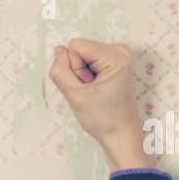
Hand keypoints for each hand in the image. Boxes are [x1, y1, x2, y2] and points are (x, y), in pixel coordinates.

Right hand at [49, 38, 150, 170]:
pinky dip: (87, 77)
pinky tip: (97, 89)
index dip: (74, 68)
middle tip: (92, 90)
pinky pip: (86, 62)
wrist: (120, 133)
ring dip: (82, 76)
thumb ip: (60, 71)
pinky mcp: (112, 62)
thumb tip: (57, 51)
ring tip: (95, 91)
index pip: (75, 46)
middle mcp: (119, 50)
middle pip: (79, 49)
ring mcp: (117, 56)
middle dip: (78, 72)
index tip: (87, 85)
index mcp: (116, 55)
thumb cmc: (104, 118)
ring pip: (81, 56)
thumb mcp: (75, 96)